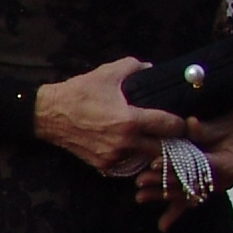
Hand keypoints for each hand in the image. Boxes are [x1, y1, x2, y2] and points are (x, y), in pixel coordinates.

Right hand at [33, 54, 186, 177]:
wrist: (49, 115)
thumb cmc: (79, 93)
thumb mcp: (107, 73)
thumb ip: (133, 67)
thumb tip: (150, 68)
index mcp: (131, 120)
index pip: (170, 127)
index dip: (181, 125)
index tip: (184, 122)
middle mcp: (125, 142)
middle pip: (164, 150)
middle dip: (171, 144)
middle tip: (173, 136)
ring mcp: (114, 156)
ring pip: (145, 160)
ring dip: (152, 153)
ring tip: (154, 142)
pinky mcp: (103, 165)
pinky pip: (126, 164)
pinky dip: (132, 157)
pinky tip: (131, 147)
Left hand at [136, 106, 232, 232]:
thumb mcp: (224, 125)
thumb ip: (205, 129)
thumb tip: (190, 123)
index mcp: (229, 162)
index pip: (198, 166)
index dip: (176, 165)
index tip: (154, 163)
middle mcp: (222, 180)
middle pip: (189, 183)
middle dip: (162, 182)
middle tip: (141, 181)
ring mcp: (214, 187)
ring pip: (186, 194)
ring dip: (162, 196)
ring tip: (140, 197)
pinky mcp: (206, 190)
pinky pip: (190, 203)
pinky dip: (175, 214)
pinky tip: (162, 227)